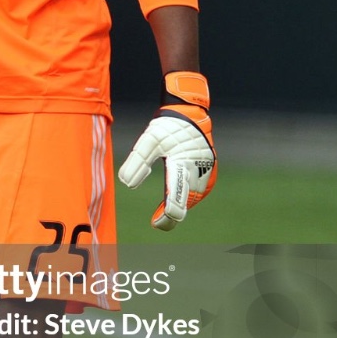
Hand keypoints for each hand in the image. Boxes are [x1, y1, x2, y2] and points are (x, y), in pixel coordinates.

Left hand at [118, 72, 216, 230]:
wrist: (191, 114)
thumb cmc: (168, 127)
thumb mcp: (149, 141)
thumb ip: (137, 162)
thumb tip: (127, 183)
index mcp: (183, 166)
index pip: (176, 202)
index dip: (166, 217)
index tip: (155, 223)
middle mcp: (199, 173)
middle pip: (185, 205)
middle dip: (170, 214)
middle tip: (156, 221)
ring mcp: (207, 174)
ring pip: (192, 200)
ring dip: (178, 206)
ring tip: (163, 213)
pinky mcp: (210, 174)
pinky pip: (198, 193)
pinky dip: (186, 198)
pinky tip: (175, 199)